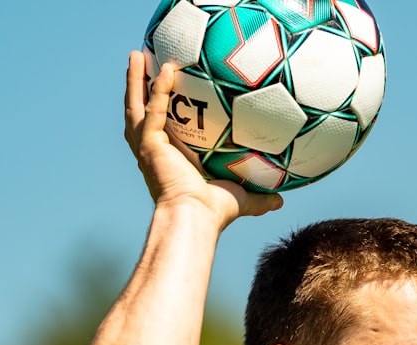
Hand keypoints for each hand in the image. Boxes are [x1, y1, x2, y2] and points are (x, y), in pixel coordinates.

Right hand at [123, 51, 282, 230]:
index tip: (161, 92)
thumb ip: (259, 197)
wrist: (196, 217)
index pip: (158, 130)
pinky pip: (155, 110)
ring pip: (136, 106)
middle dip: (137, 87)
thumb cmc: (214, 212)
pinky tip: (168, 68)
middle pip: (139, 112)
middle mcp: (152, 153)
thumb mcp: (241, 198)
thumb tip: (281, 201)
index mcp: (167, 161)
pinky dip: (159, 90)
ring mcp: (148, 148)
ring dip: (135, 80)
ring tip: (137, 55)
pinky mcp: (150, 145)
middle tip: (141, 61)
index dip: (156, 111)